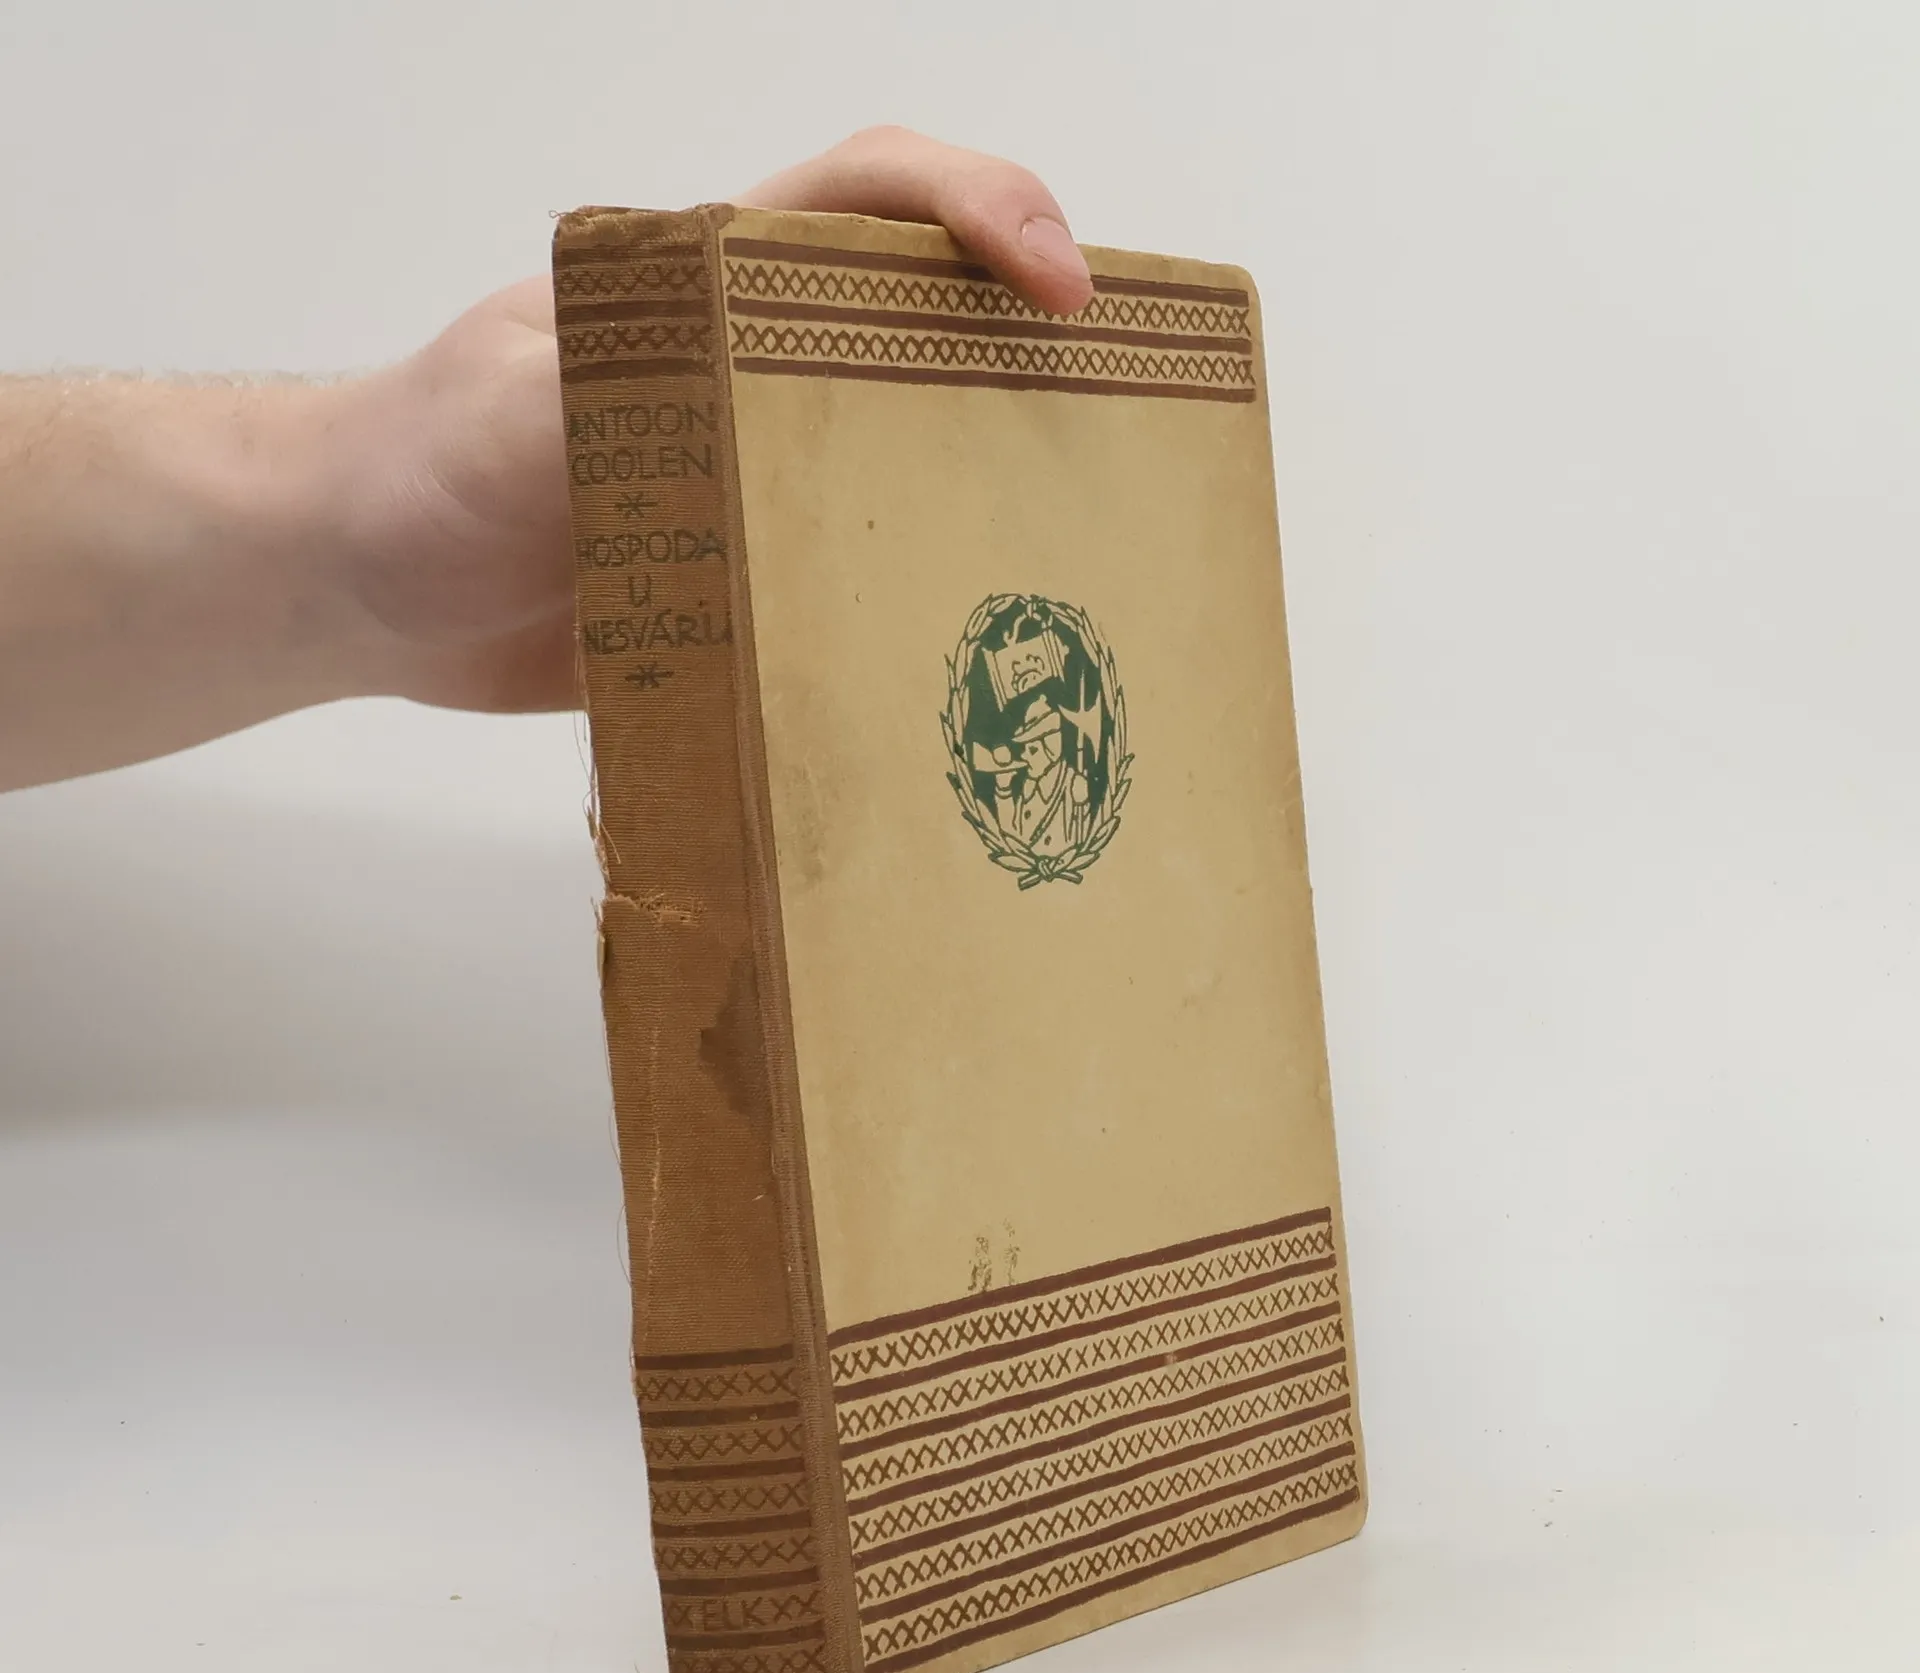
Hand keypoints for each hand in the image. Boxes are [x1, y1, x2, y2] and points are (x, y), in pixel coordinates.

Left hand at [323, 128, 1092, 715]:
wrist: (360, 590)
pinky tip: (968, 671)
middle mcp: (754, 380)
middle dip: (1037, 357)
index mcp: (709, 294)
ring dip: (998, 496)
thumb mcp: (510, 411)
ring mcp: (758, 486)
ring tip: (1082, 563)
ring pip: (913, 464)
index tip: (1058, 290)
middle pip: (930, 330)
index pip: (868, 200)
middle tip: (1127, 435)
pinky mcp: (749, 587)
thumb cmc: (413, 467)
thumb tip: (742, 423)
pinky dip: (920, 616)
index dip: (979, 211)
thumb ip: (623, 398)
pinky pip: (856, 587)